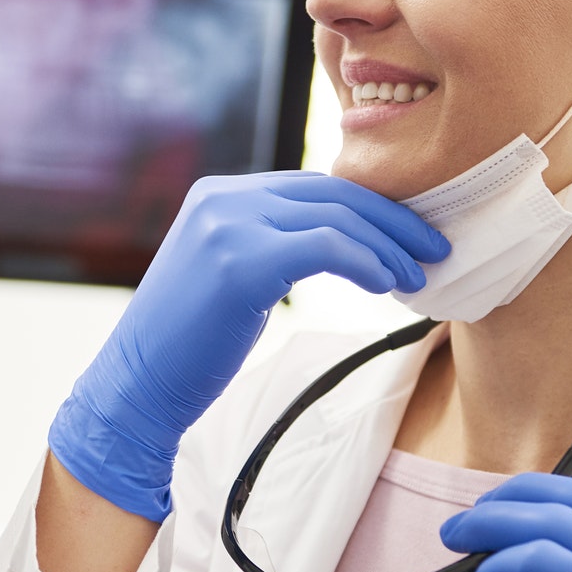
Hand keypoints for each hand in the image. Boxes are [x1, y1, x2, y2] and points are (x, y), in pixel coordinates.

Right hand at [48, 172, 446, 523]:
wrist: (137, 386)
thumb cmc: (189, 345)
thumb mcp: (229, 276)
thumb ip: (270, 244)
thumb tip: (339, 242)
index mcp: (220, 195)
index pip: (315, 186)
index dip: (372, 207)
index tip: (412, 236)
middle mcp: (222, 198)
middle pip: (332, 192)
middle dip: (393, 220)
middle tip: (434, 250)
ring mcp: (227, 224)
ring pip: (336, 216)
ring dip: (388, 247)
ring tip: (420, 277)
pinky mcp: (239, 260)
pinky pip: (325, 246)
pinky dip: (365, 261)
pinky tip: (387, 284)